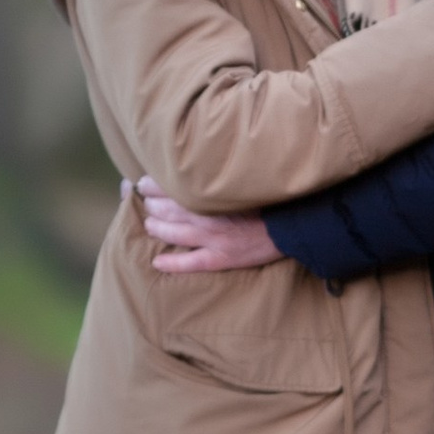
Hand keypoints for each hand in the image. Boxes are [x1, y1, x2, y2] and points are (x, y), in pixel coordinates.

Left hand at [134, 178, 280, 275]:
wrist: (289, 222)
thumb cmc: (265, 198)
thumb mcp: (238, 179)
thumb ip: (215, 175)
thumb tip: (194, 169)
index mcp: (209, 193)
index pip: (171, 186)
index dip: (153, 184)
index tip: (144, 182)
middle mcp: (205, 214)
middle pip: (166, 209)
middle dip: (151, 204)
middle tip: (144, 200)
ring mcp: (211, 238)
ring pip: (171, 233)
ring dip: (155, 228)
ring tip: (149, 224)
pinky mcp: (220, 257)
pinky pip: (189, 263)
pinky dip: (171, 263)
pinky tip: (157, 263)